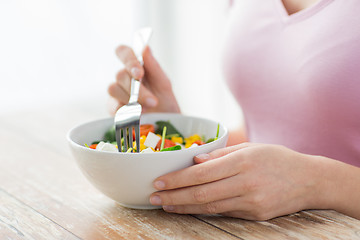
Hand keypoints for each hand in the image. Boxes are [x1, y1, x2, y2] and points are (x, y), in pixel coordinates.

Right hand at [108, 45, 179, 113]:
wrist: (166, 125)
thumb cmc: (164, 101)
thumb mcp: (164, 83)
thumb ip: (153, 66)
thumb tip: (145, 47)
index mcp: (135, 66)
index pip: (123, 52)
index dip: (128, 59)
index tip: (139, 72)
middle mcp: (124, 77)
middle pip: (120, 74)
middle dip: (137, 88)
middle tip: (153, 101)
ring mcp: (117, 93)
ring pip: (114, 89)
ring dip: (131, 99)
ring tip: (148, 108)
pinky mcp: (113, 109)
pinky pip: (113, 106)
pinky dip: (124, 111)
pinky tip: (137, 115)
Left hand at [149, 143, 322, 219]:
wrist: (309, 180)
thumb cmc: (277, 158)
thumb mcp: (250, 148)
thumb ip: (221, 155)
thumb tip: (195, 161)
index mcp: (242, 161)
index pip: (201, 173)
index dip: (177, 179)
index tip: (159, 182)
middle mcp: (246, 182)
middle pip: (201, 193)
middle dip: (174, 196)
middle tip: (154, 198)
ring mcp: (251, 201)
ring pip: (210, 206)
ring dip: (185, 207)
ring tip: (166, 206)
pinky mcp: (256, 214)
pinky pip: (224, 212)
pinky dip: (203, 210)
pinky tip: (189, 208)